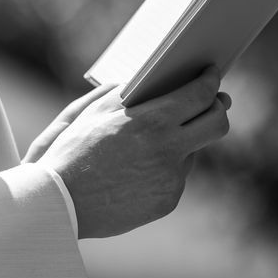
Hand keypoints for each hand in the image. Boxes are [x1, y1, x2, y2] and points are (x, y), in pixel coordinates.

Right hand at [24, 71, 230, 238]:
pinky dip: (163, 169)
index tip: (211, 74)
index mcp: (150, 122)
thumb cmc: (70, 153)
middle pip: (217, 123)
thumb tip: (148, 82)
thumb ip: (125, 94)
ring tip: (146, 145)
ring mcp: (171, 178)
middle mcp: (168, 149)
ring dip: (180, 142)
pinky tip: (136, 172)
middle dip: (218, 108)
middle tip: (213, 102)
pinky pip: (175, 177)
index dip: (210, 80)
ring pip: (193, 151)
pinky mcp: (168, 200)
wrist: (59, 203)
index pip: (199, 95)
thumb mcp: (92, 113)